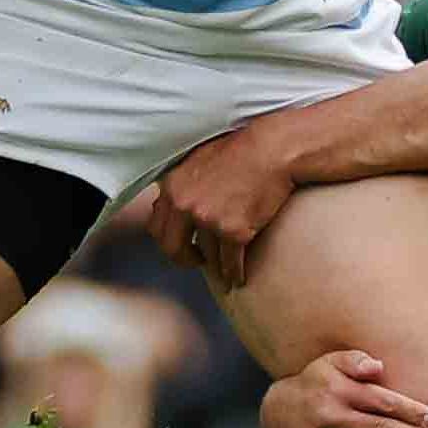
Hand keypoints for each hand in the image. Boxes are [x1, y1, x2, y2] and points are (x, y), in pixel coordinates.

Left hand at [142, 120, 299, 284]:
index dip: (168, 240)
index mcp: (172, 187)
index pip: (156, 226)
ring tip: (222, 274)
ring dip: (215, 267)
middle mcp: (185, 205)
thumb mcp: (197, 160)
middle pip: (173, 248)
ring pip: (207, 255)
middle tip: (195, 262)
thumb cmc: (239, 150)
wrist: (271, 151)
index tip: (178, 244)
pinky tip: (238, 278)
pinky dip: (235, 272)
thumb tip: (172, 202)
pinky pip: (230, 261)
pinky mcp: (234, 232)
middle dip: (184, 259)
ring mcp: (209, 220)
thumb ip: (181, 184)